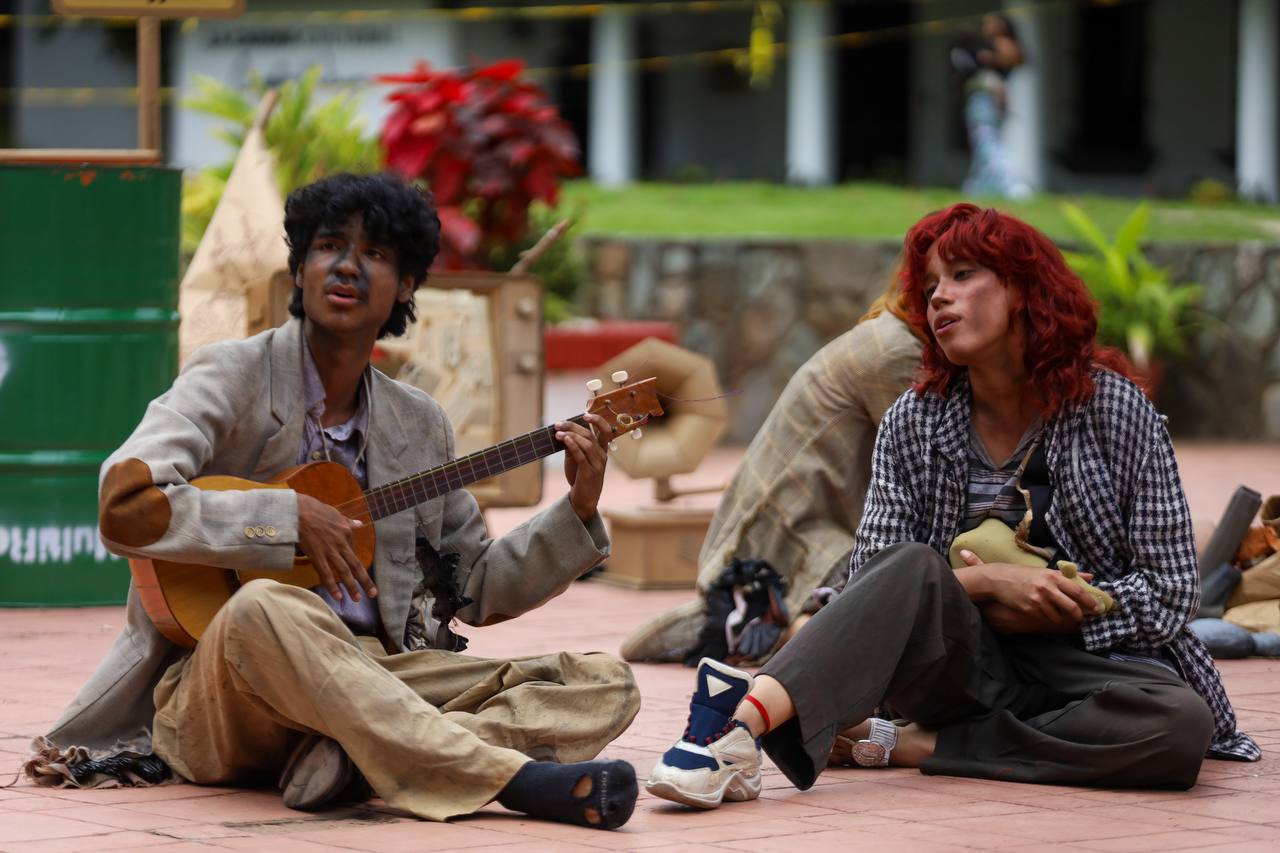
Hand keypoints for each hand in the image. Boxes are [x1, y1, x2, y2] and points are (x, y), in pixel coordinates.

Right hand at [296, 493, 376, 601]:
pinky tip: (338, 596)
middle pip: (355, 565)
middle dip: (365, 581)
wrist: (298, 511)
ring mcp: (330, 551)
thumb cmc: (315, 510)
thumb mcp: (336, 514)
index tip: (354, 572)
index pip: (352, 551)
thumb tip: (360, 524)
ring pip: (344, 572)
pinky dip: (332, 586)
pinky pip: (326, 574)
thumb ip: (348, 522)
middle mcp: (341, 543)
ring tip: (357, 599)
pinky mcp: (317, 556)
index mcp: (346, 532)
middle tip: (372, 594)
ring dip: (351, 587)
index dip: (353, 563)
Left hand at [557, 413, 609, 520]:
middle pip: (590, 435)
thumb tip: (563, 432)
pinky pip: (582, 457)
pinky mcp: (589, 474)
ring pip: (587, 444)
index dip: (598, 421)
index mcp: (602, 451)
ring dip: (571, 436)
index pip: (605, 431)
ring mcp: (598, 465)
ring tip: (557, 433)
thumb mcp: (576, 459)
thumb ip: (573, 446)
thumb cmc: (580, 478)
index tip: (584, 414)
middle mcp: (602, 456)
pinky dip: (573, 446)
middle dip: (573, 427)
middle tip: (558, 424)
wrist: (583, 501)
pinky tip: (565, 440)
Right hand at [956, 549, 1100, 633]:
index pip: (1078, 591)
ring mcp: (1037, 599)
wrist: (999, 579)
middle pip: (1072, 607)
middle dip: (1080, 616)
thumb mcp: (1046, 572)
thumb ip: (1069, 576)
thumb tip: (1091, 577)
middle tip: (1082, 618)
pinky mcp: (1029, 608)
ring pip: (1058, 616)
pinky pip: (1045, 618)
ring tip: (1061, 616)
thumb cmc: (1024, 575)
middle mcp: (1047, 587)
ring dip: (1062, 619)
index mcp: (1053, 576)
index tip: (1098, 608)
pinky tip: (1046, 613)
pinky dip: (1049, 618)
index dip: (1090, 602)